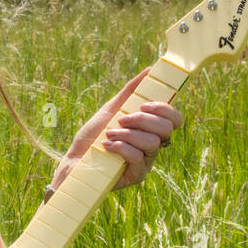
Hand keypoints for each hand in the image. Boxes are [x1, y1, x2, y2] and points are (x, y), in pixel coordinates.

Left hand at [56, 68, 183, 191]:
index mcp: (150, 129)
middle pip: (166, 129)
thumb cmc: (91, 137)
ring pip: (152, 143)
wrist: (73, 161)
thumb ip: (131, 91)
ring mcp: (146, 162)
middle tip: (122, 119)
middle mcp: (152, 146)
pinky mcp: (136, 176)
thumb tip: (150, 70)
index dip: (164, 109)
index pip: (174, 119)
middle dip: (142, 120)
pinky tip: (106, 146)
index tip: (143, 104)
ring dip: (127, 135)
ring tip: (109, 134)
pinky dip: (121, 148)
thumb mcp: (111, 109)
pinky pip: (138, 158)